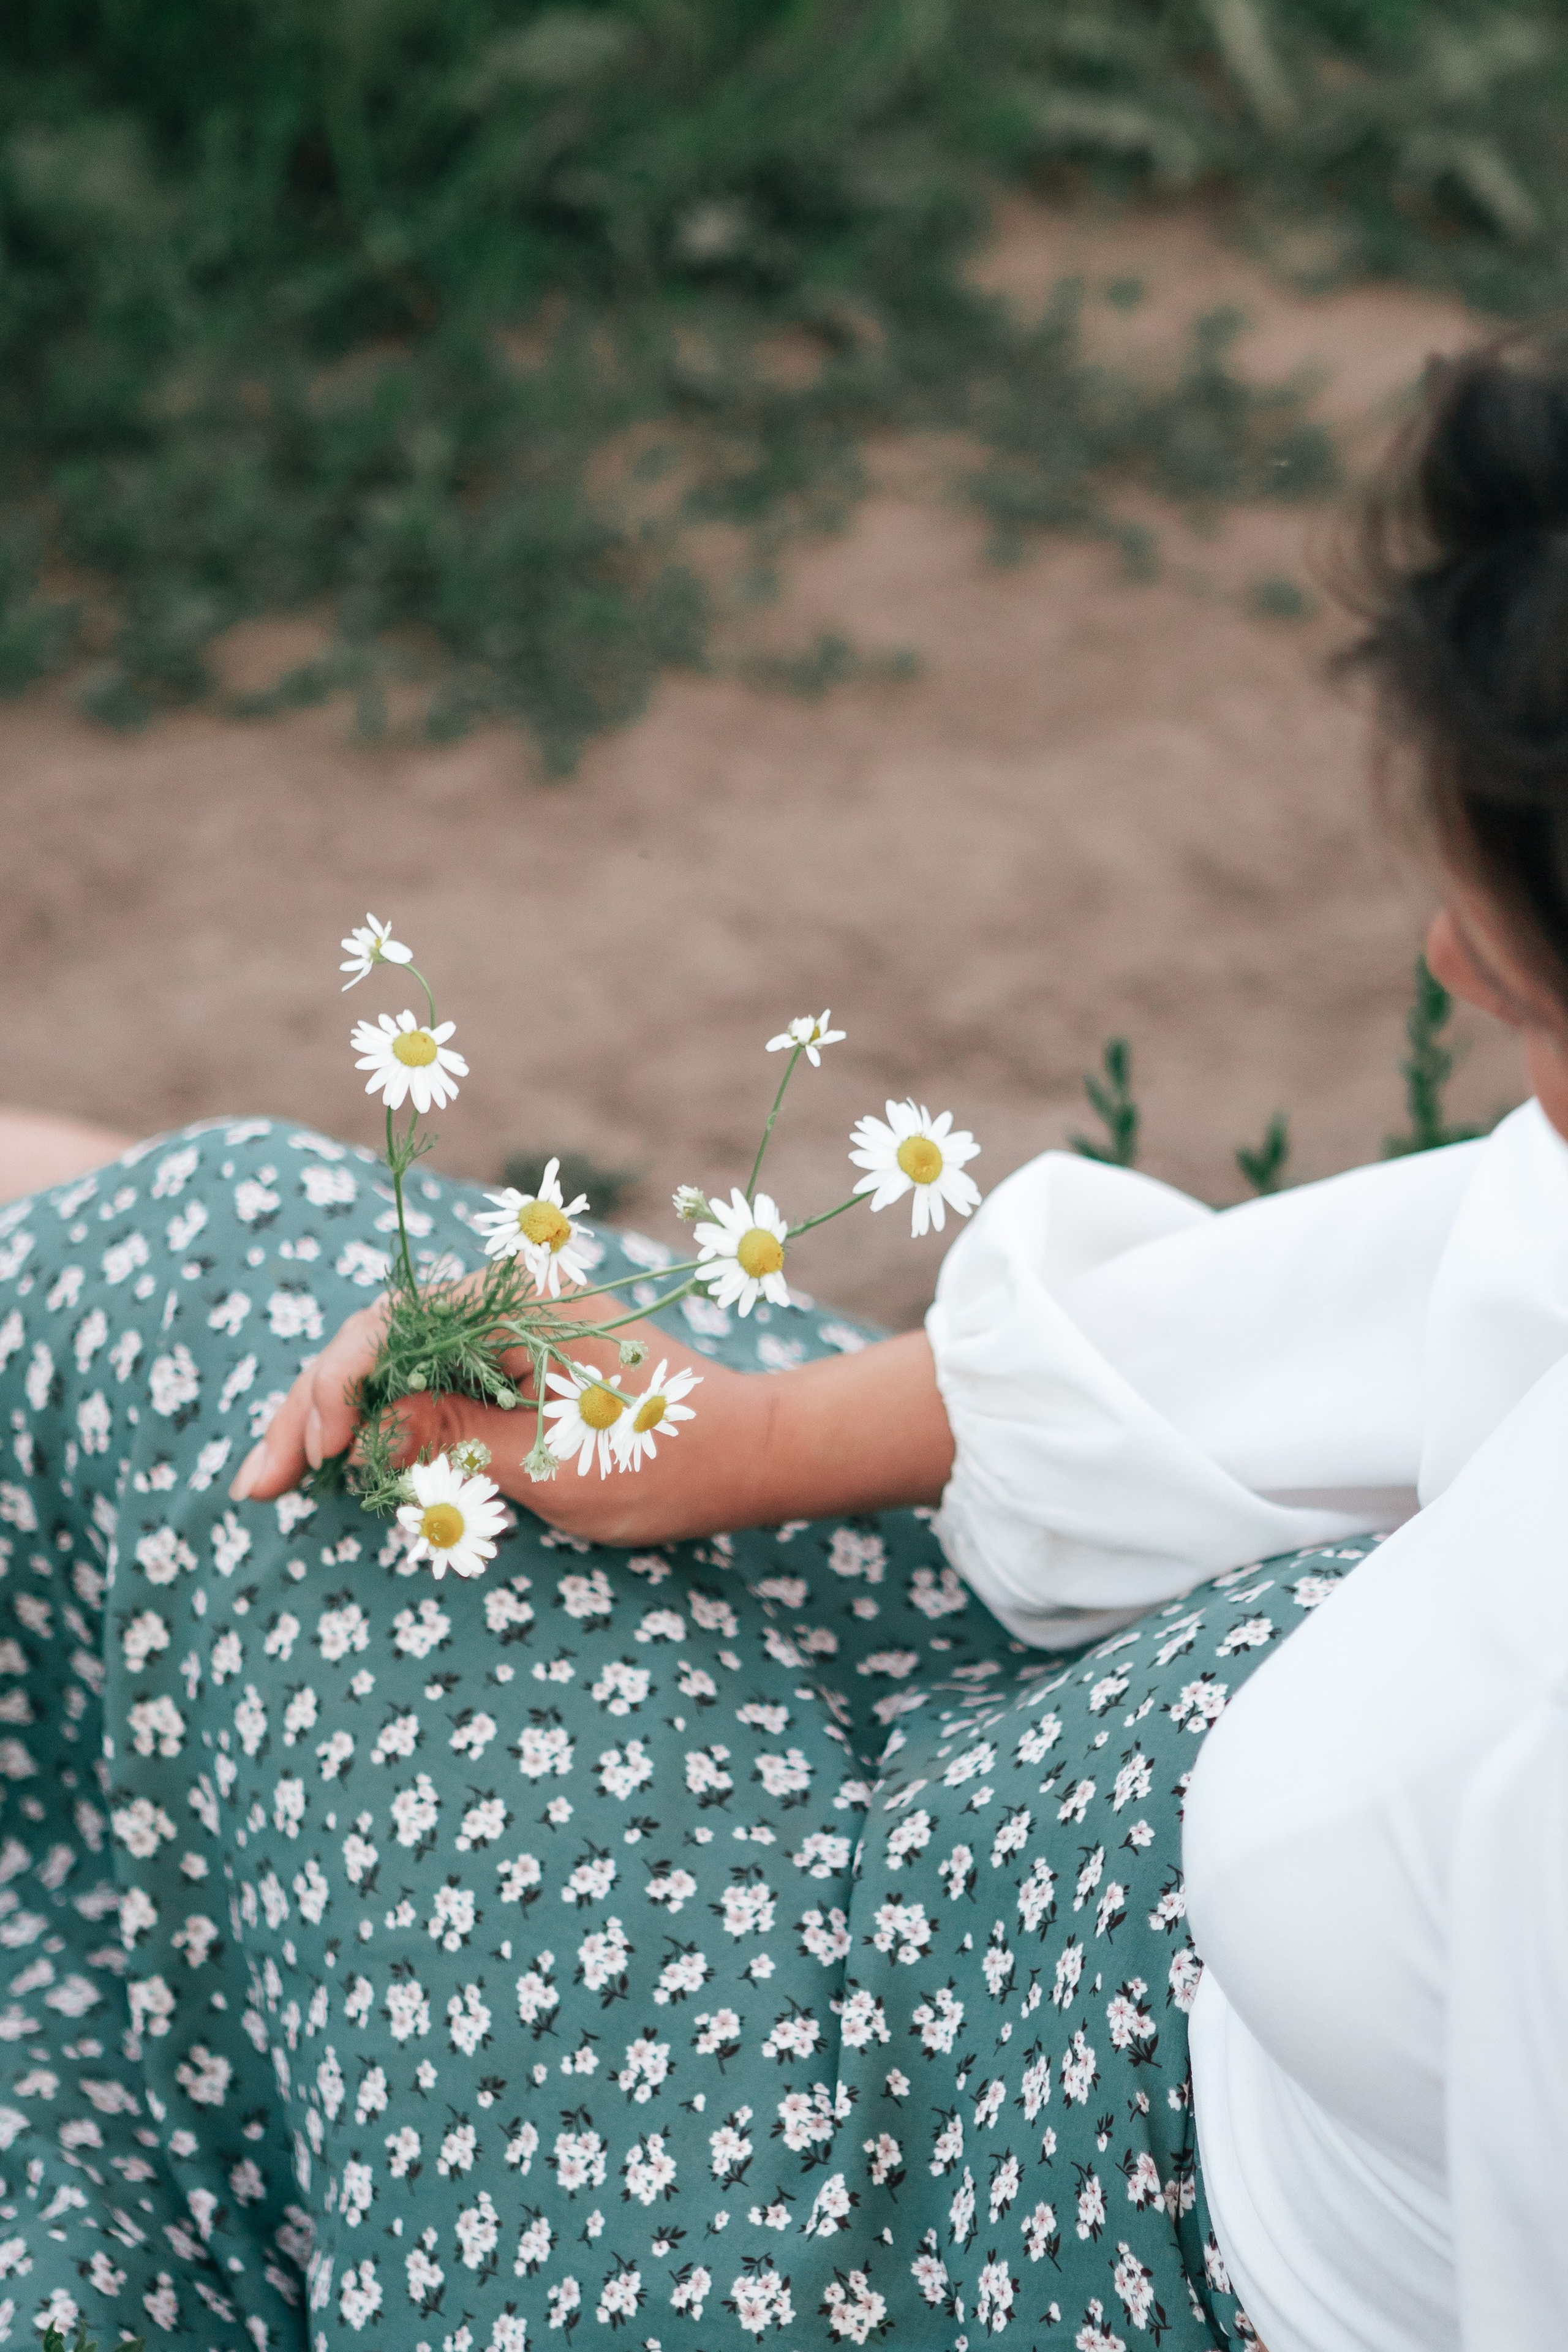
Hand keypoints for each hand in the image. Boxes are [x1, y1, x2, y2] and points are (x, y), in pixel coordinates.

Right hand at [229, 1288, 770, 1544]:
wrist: (746, 1454)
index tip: (322, 1454)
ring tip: (275, 1481)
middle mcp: (501, 1299)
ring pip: (391, 1366)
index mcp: (513, 1300)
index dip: (338, 1388)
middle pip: (376, 1344)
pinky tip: (337, 1462)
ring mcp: (503, 1330)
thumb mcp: (547, 1460)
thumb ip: (449, 1434)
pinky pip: (425, 1382)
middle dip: (313, 1412)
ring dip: (335, 1419)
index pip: (391, 1328)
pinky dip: (380, 1421)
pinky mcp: (508, 1364)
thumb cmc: (663, 1457)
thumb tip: (363, 1431)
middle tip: (257, 1488)